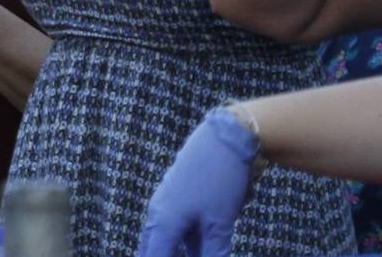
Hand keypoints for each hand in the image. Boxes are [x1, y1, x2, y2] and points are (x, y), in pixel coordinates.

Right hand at [137, 108, 259, 256]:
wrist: (228, 137)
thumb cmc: (220, 179)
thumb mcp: (219, 224)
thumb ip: (214, 253)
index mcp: (162, 222)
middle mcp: (159, 213)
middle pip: (154, 252)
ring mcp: (169, 204)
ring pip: (167, 242)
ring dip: (176, 253)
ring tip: (199, 252)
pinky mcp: (182, 198)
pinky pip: (179, 230)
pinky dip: (187, 245)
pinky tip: (202, 250)